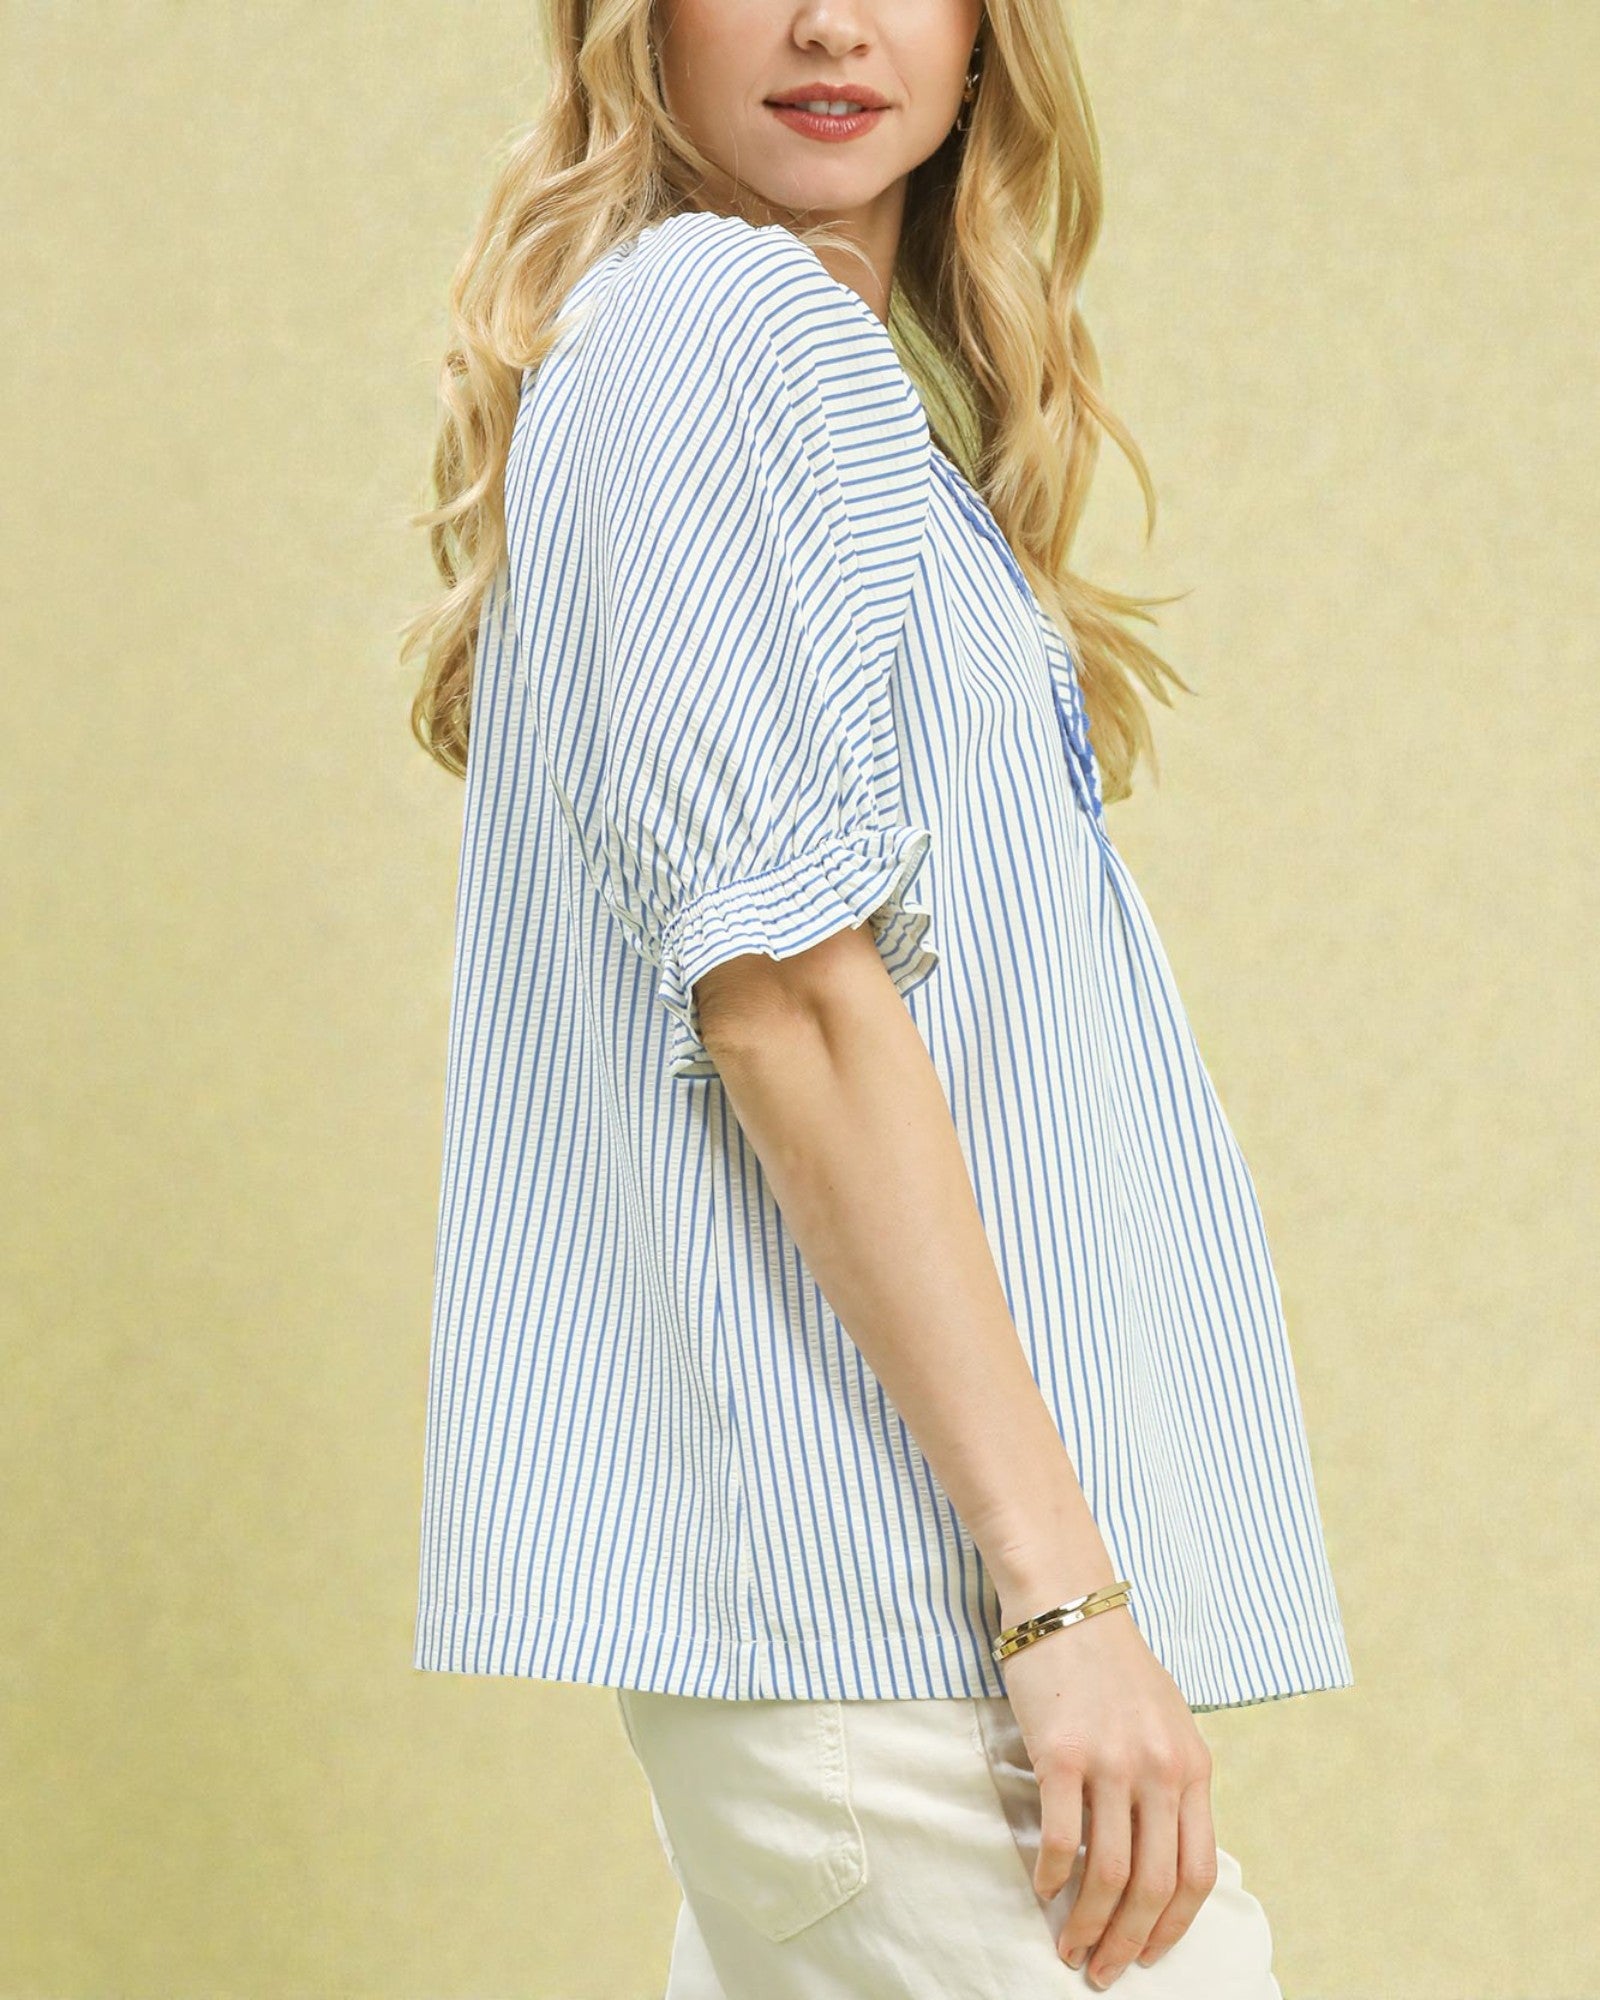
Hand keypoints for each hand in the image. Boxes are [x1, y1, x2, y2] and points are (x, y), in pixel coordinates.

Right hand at [996, 1594, 1218, 1987]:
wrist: (1067, 1603)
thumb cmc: (1113, 1663)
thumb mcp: (1168, 1721)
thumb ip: (1174, 1781)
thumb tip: (1165, 1854)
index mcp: (1193, 1767)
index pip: (1195, 1873)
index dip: (1173, 1926)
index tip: (1152, 1955)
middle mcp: (1160, 1770)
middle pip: (1152, 1885)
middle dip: (1129, 1942)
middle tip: (1104, 1971)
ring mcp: (1111, 1762)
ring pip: (1107, 1873)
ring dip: (1088, 1924)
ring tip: (1070, 1948)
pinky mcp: (1061, 1753)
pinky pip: (1061, 1837)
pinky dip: (1052, 1877)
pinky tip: (1042, 1890)